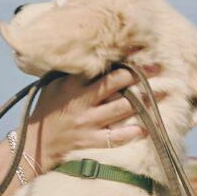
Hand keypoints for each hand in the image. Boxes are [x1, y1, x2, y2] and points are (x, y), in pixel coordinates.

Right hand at [27, 63, 161, 172]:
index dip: (120, 59)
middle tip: (156, 68)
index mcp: (71, 85)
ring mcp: (86, 123)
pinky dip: (132, 133)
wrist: (34, 144)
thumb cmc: (47, 111)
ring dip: (142, 101)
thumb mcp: (54, 87)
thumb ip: (73, 74)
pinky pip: (116, 137)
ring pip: (121, 108)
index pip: (99, 67)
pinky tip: (146, 128)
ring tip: (162, 94)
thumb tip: (95, 57)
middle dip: (138, 75)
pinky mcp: (89, 142)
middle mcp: (80, 102)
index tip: (138, 50)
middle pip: (115, 84)